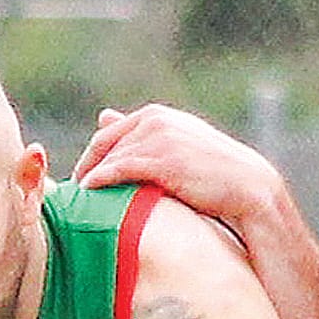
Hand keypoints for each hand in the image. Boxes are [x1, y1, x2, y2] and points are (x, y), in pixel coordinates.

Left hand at [74, 104, 280, 234]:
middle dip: (86, 166)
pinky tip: (89, 193)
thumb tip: (102, 116)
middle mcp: (155, 120)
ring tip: (77, 202)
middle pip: (104, 143)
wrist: (248, 187)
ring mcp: (158, 138)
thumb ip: (142, 136)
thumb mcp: (176, 149)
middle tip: (70, 193)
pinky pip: (120, 168)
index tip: (82, 180)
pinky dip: (100, 180)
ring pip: (111, 157)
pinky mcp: (162, 159)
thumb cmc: (214, 174)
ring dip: (91, 178)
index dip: (92, 156)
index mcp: (158, 116)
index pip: (110, 132)